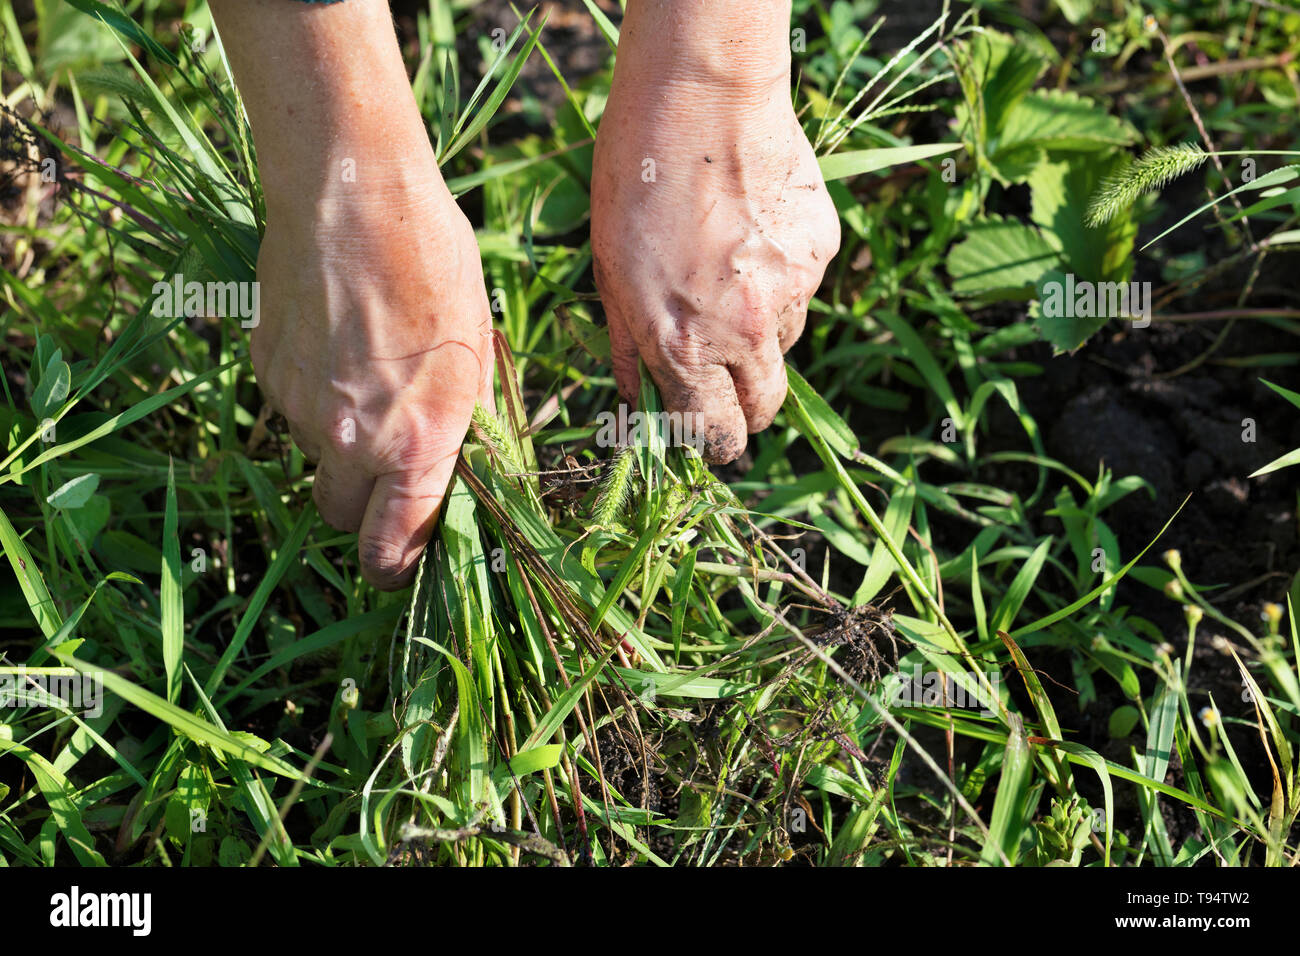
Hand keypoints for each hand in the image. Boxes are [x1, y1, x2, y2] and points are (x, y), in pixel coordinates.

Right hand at [253, 172, 492, 589]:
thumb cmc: (434, 264)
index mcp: (418, 442)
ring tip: (368, 377)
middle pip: (342, 518)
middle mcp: (352, 440)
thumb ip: (464, 425)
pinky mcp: (266, 372)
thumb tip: (461, 471)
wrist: (351, 194)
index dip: (398, 568)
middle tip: (389, 467)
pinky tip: (336, 344)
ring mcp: (299, 408)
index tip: (403, 562)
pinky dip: (311, 398)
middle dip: (363, 508)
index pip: (393, 551)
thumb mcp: (476, 350)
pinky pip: (289, 411)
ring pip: (315, 459)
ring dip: (339, 444)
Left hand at [590, 3, 839, 463]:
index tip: (713, 441)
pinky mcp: (820, 253)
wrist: (701, 99)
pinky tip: (752, 234)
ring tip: (728, 276)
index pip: (716, 434)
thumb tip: (635, 399)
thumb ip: (628, 346)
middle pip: (766, 408)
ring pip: (785, 344)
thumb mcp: (608, 272)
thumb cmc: (634, 181)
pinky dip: (782, 278)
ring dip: (762, 335)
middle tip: (728, 383)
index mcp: (685, 347)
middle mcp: (746, 333)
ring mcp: (791, 292)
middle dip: (747, 409)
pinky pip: (803, 288)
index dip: (715, 446)